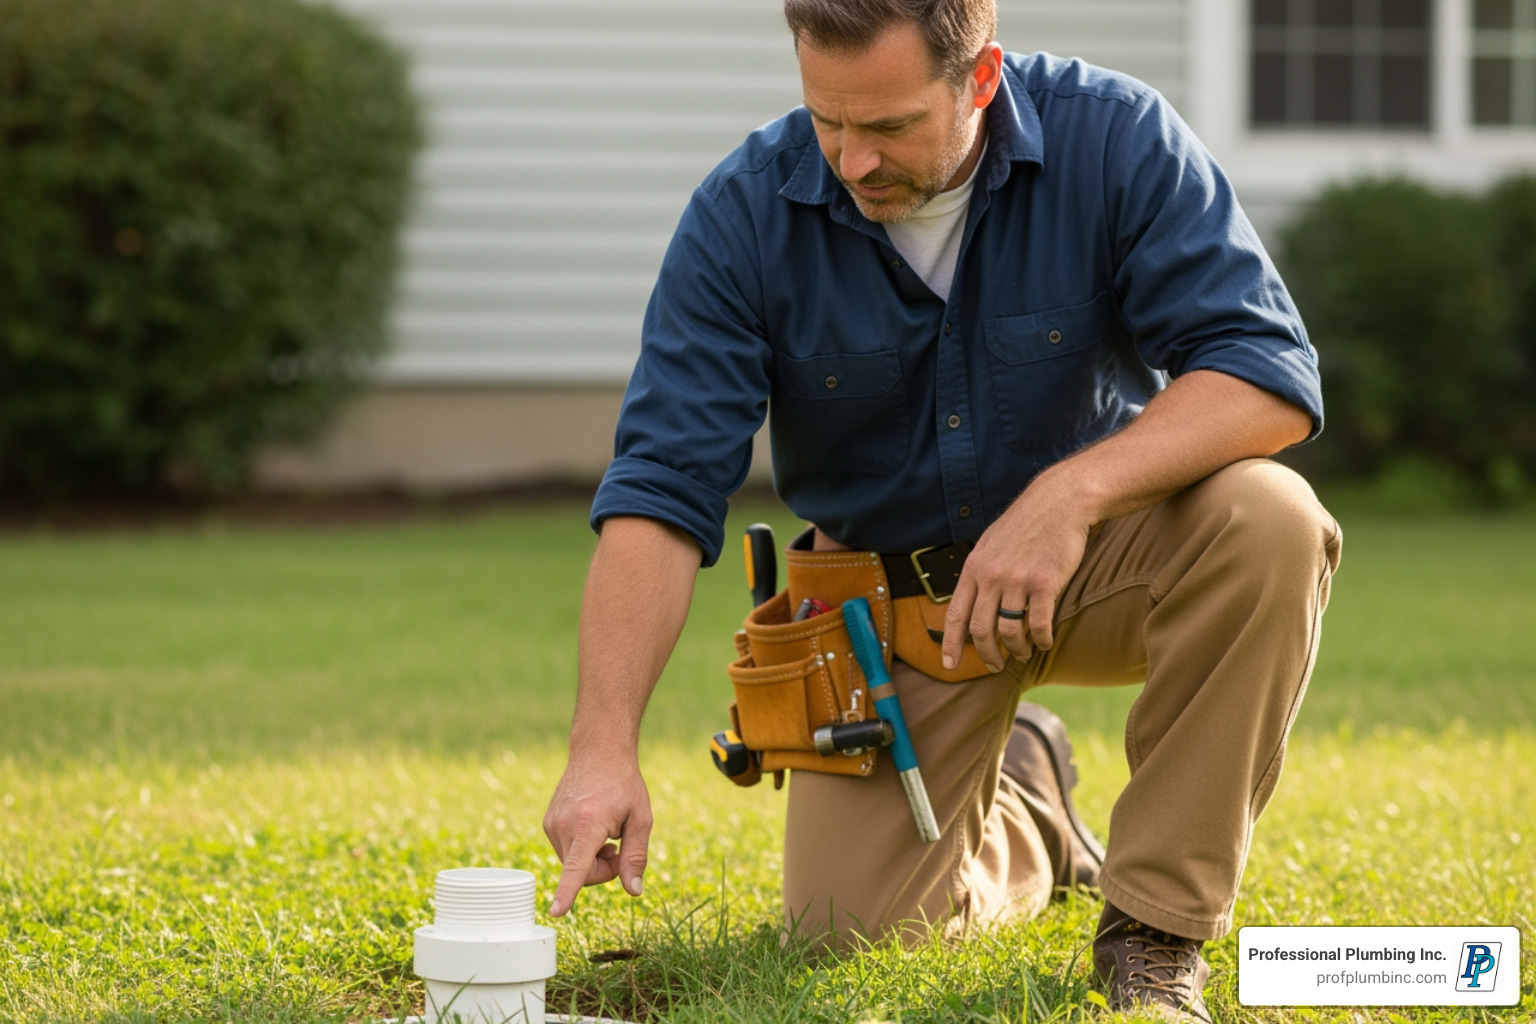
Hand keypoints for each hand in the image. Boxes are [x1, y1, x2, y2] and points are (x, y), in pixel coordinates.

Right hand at [542, 749, 651, 916]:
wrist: (598, 751)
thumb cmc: (624, 784)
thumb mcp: (641, 818)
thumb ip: (636, 856)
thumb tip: (633, 890)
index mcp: (589, 824)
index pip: (576, 867)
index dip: (567, 892)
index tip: (556, 912)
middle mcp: (564, 826)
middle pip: (583, 874)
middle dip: (603, 870)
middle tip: (618, 848)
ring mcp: (552, 824)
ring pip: (573, 865)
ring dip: (592, 858)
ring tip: (606, 831)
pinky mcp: (547, 823)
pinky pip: (566, 852)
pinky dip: (581, 849)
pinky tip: (592, 826)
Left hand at [940, 472, 1092, 671]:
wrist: (1059, 501)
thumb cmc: (1026, 523)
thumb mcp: (990, 543)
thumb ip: (980, 572)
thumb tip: (971, 600)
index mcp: (974, 568)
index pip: (955, 614)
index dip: (951, 643)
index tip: (950, 665)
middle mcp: (991, 576)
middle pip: (980, 630)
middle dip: (986, 654)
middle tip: (995, 666)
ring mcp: (1017, 580)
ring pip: (1009, 631)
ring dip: (1017, 649)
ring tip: (1024, 654)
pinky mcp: (1045, 582)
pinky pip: (1039, 624)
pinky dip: (1042, 640)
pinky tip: (1045, 643)